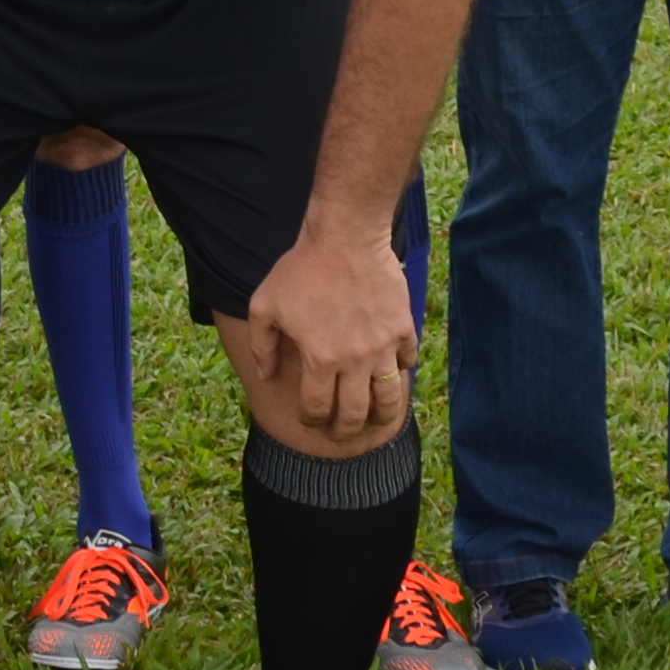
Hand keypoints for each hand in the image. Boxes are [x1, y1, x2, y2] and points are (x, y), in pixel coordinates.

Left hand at [231, 218, 416, 445]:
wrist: (346, 237)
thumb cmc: (302, 269)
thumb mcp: (264, 305)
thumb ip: (261, 345)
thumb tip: (266, 376)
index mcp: (319, 359)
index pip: (317, 408)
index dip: (312, 421)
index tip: (311, 419)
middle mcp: (354, 360)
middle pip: (355, 415)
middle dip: (345, 431)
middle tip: (341, 433)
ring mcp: (383, 346)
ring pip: (389, 399)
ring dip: (382, 417)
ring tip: (374, 420)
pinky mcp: (403, 329)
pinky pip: (407, 363)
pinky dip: (400, 373)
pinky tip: (391, 374)